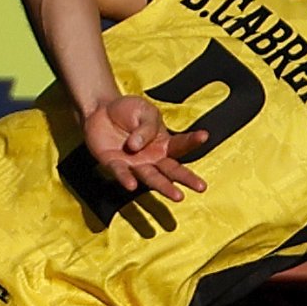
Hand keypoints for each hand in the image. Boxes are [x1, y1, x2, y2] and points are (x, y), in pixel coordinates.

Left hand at [83, 97, 207, 198]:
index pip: (181, 144)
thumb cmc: (129, 111)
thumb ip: (146, 128)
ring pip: (150, 177)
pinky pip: (121, 173)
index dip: (192, 140)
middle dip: (186, 178)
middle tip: (201, 187)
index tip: (204, 136)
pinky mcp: (114, 165)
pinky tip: (132, 185)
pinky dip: (126, 179)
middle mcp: (152, 158)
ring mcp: (134, 164)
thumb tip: (137, 145)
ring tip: (177, 195)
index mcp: (164, 144)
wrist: (102, 110)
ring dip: (163, 186)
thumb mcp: (145, 112)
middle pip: (172, 170)